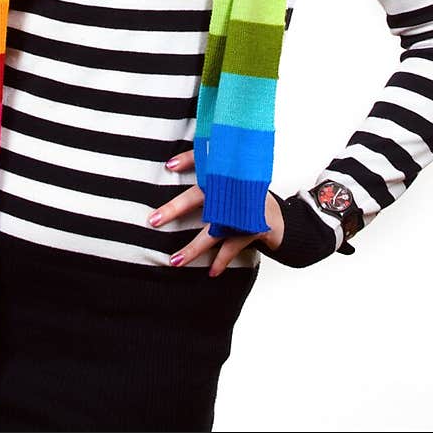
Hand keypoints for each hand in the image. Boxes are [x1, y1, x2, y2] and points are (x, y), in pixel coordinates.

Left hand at [147, 148, 284, 276]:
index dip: (187, 160)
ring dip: (193, 248)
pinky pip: (233, 248)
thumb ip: (213, 168)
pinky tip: (211, 273)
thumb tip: (176, 161)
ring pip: (212, 231)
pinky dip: (221, 260)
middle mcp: (232, 191)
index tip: (168, 166)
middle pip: (199, 197)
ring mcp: (242, 212)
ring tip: (174, 261)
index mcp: (227, 174)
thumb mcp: (236, 176)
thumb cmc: (248, 195)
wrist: (279, 215)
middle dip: (175, 209)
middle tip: (153, 220)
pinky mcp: (252, 229)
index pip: (205, 161)